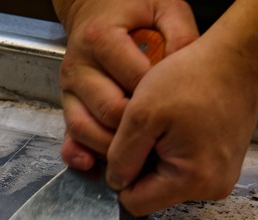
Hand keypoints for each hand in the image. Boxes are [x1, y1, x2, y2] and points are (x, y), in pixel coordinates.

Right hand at [53, 0, 197, 168]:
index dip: (159, 105)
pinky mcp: (67, 102)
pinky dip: (80, 154)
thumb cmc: (135, 10)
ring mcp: (69, 87)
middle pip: (109, 111)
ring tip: (139, 159)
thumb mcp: (166, 9)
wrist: (98, 7)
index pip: (133, 82)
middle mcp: (79, 65)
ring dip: (111, 149)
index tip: (179, 119)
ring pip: (84, 129)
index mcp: (101, 39)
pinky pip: (69, 134)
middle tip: (165, 145)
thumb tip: (190, 72)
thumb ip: (181, 35)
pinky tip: (94, 166)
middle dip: (138, 134)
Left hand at [106, 32, 257, 215]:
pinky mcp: (223, 165)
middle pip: (153, 194)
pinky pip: (184, 169)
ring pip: (167, 181)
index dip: (123, 176)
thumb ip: (121, 156)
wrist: (235, 59)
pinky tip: (180, 125)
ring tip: (168, 124)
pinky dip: (174, 151)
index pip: (135, 203)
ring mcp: (221, 178)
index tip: (131, 144)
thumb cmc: (193, 78)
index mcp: (193, 181)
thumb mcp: (141, 114)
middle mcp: (212, 188)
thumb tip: (116, 183)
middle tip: (151, 128)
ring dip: (158, 156)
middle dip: (143, 165)